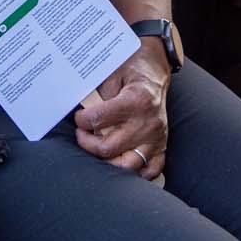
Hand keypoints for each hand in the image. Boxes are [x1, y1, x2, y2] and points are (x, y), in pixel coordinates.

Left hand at [73, 41, 170, 178]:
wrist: (155, 68)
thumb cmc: (132, 68)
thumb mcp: (112, 71)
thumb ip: (98, 94)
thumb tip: (82, 112)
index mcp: (136, 100)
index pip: (98, 120)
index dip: (81, 120)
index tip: (78, 117)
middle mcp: (148, 122)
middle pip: (108, 148)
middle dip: (87, 142)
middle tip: (82, 133)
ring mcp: (157, 137)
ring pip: (127, 166)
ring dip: (107, 161)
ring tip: (97, 148)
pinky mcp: (162, 146)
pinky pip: (151, 170)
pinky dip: (135, 173)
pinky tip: (120, 162)